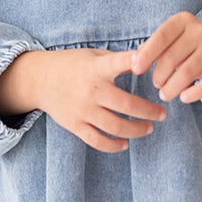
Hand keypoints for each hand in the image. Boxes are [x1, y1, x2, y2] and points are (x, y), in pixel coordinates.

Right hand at [24, 48, 168, 152]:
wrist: (39, 80)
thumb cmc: (73, 65)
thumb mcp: (94, 55)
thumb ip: (119, 59)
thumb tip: (149, 55)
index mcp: (96, 69)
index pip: (118, 63)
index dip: (134, 61)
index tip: (147, 63)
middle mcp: (90, 90)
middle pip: (126, 105)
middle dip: (148, 112)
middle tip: (162, 114)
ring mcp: (82, 110)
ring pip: (115, 127)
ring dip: (136, 130)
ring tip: (148, 128)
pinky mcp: (75, 125)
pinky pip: (97, 140)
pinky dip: (113, 145)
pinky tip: (124, 143)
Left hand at [130, 12, 201, 103]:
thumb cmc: (187, 48)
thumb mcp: (170, 41)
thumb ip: (151, 47)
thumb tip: (134, 61)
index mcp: (183, 21)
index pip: (162, 36)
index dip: (147, 54)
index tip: (135, 69)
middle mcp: (200, 31)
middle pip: (172, 58)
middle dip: (159, 76)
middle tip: (156, 84)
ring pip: (186, 73)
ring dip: (171, 88)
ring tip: (165, 94)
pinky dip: (192, 94)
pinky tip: (183, 98)